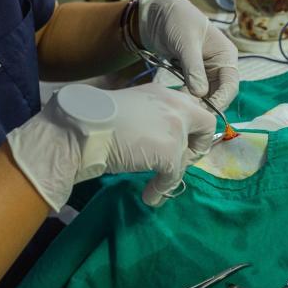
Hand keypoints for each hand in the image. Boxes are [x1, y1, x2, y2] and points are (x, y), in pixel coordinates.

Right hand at [7, 83, 215, 210]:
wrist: (80, 131)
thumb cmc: (93, 120)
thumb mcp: (128, 109)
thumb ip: (148, 117)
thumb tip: (155, 137)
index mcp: (162, 92)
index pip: (192, 106)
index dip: (191, 126)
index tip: (181, 142)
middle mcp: (174, 105)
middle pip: (206, 123)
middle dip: (198, 144)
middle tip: (181, 161)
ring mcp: (175, 129)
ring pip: (186, 156)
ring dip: (174, 172)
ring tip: (158, 183)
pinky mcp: (170, 153)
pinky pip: (173, 177)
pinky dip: (162, 189)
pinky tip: (149, 195)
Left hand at [137, 0, 238, 111]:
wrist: (157, 13)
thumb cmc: (177, 20)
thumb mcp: (186, 42)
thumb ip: (193, 68)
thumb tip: (200, 93)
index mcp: (226, 56)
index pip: (230, 85)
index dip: (220, 100)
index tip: (206, 111)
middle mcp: (219, 66)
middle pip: (219, 93)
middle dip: (207, 105)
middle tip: (190, 113)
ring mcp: (205, 72)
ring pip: (205, 95)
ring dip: (195, 103)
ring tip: (182, 107)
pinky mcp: (191, 75)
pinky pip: (192, 92)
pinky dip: (186, 97)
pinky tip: (177, 100)